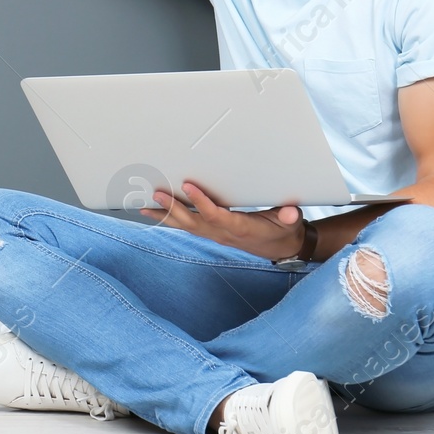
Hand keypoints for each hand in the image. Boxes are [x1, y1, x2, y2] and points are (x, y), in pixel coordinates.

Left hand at [139, 180, 305, 259]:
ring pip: (186, 226)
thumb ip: (288, 217)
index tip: (187, 186)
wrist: (280, 248)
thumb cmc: (283, 230)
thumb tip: (290, 212)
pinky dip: (169, 220)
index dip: (202, 202)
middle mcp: (223, 233)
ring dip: (165, 216)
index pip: (217, 215)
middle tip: (156, 194)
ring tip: (143, 207)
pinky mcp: (211, 233)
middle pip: (194, 222)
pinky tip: (153, 213)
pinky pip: (186, 227)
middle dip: (174, 209)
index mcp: (241, 228)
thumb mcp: (290, 223)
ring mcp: (215, 235)